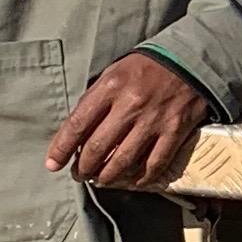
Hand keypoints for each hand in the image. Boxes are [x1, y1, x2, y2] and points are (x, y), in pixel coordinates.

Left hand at [46, 51, 211, 191]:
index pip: (77, 124)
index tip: (53, 165)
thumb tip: (76, 132)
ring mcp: (154, 120)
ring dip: (108, 177)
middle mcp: (130, 105)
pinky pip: (155, 163)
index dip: (61, 148)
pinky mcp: (175, 130)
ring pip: (124, 160)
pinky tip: (134, 182)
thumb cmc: (145, 68)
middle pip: (98, 147)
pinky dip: (142, 177)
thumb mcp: (113, 74)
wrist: (189, 60)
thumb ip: (95, 100)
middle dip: (84, 167)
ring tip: (101, 180)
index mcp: (110, 87)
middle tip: (80, 175)